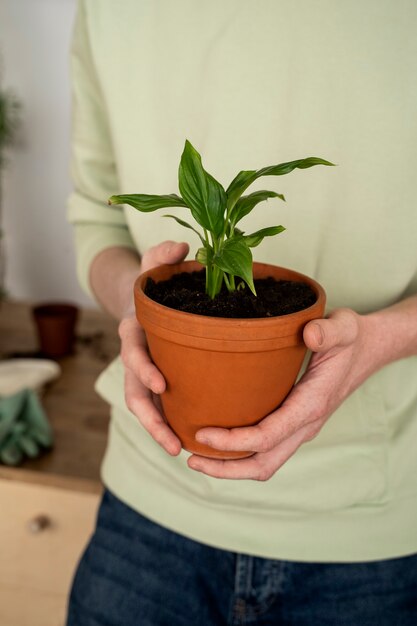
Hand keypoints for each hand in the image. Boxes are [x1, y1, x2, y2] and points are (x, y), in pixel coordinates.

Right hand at [118, 240, 188, 455]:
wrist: (143, 301)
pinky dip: (170, 424)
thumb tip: (180, 246)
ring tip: (179, 451)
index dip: (144, 368)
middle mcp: (136, 355)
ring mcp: (145, 371)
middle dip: (150, 418)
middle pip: (134, 391)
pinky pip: (159, 405)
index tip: (161, 384)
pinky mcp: (157, 381)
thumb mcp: (155, 264)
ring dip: (158, 430)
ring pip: (144, 406)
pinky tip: (190, 441)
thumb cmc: (153, 283)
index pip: (134, 351)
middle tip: (171, 441)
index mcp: (135, 329)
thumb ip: (163, 254)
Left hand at [188, 308, 378, 479]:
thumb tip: (310, 334)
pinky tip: (220, 442)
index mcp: (311, 406)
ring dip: (232, 467)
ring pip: (266, 462)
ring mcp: (301, 428)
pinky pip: (268, 450)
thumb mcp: (344, 327)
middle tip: (190, 459)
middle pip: (263, 464)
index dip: (233, 442)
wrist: (369, 350)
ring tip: (197, 458)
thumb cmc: (352, 338)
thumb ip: (329, 331)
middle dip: (226, 468)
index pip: (267, 436)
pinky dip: (242, 454)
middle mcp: (305, 424)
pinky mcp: (296, 424)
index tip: (202, 434)